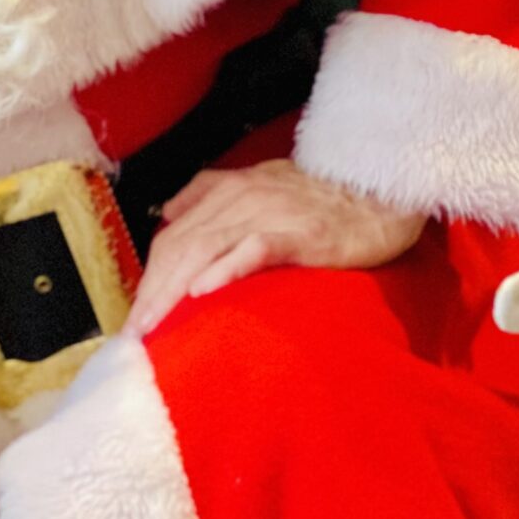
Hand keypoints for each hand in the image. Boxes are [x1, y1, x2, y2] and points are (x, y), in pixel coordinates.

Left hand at [125, 160, 425, 340]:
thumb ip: (213, 193)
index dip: (150, 275)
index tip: (136, 315)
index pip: (174, 234)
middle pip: (181, 245)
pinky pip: (253, 249)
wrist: (383, 191)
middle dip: (152, 291)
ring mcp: (269, 213)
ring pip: (205, 248)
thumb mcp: (262, 184)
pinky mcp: (300, 232)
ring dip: (174, 289)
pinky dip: (224, 269)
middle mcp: (241, 197)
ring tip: (154, 324)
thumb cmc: (325, 196)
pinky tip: (203, 292)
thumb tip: (168, 212)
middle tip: (135, 334)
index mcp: (229, 189)